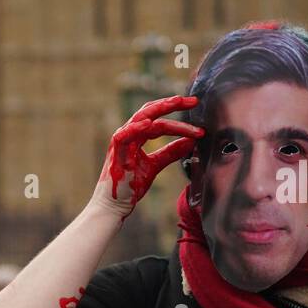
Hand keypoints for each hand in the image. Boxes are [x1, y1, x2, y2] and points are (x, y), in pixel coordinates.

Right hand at [90, 96, 202, 219]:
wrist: (113, 206)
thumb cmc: (129, 187)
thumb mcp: (154, 166)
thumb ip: (170, 153)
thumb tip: (190, 142)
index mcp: (135, 137)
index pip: (157, 117)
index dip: (175, 110)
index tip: (194, 107)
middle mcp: (127, 135)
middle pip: (149, 111)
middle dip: (171, 104)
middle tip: (193, 101)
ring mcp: (120, 143)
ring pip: (140, 119)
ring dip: (160, 111)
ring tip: (177, 103)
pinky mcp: (116, 155)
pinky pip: (123, 137)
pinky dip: (135, 129)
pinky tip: (148, 123)